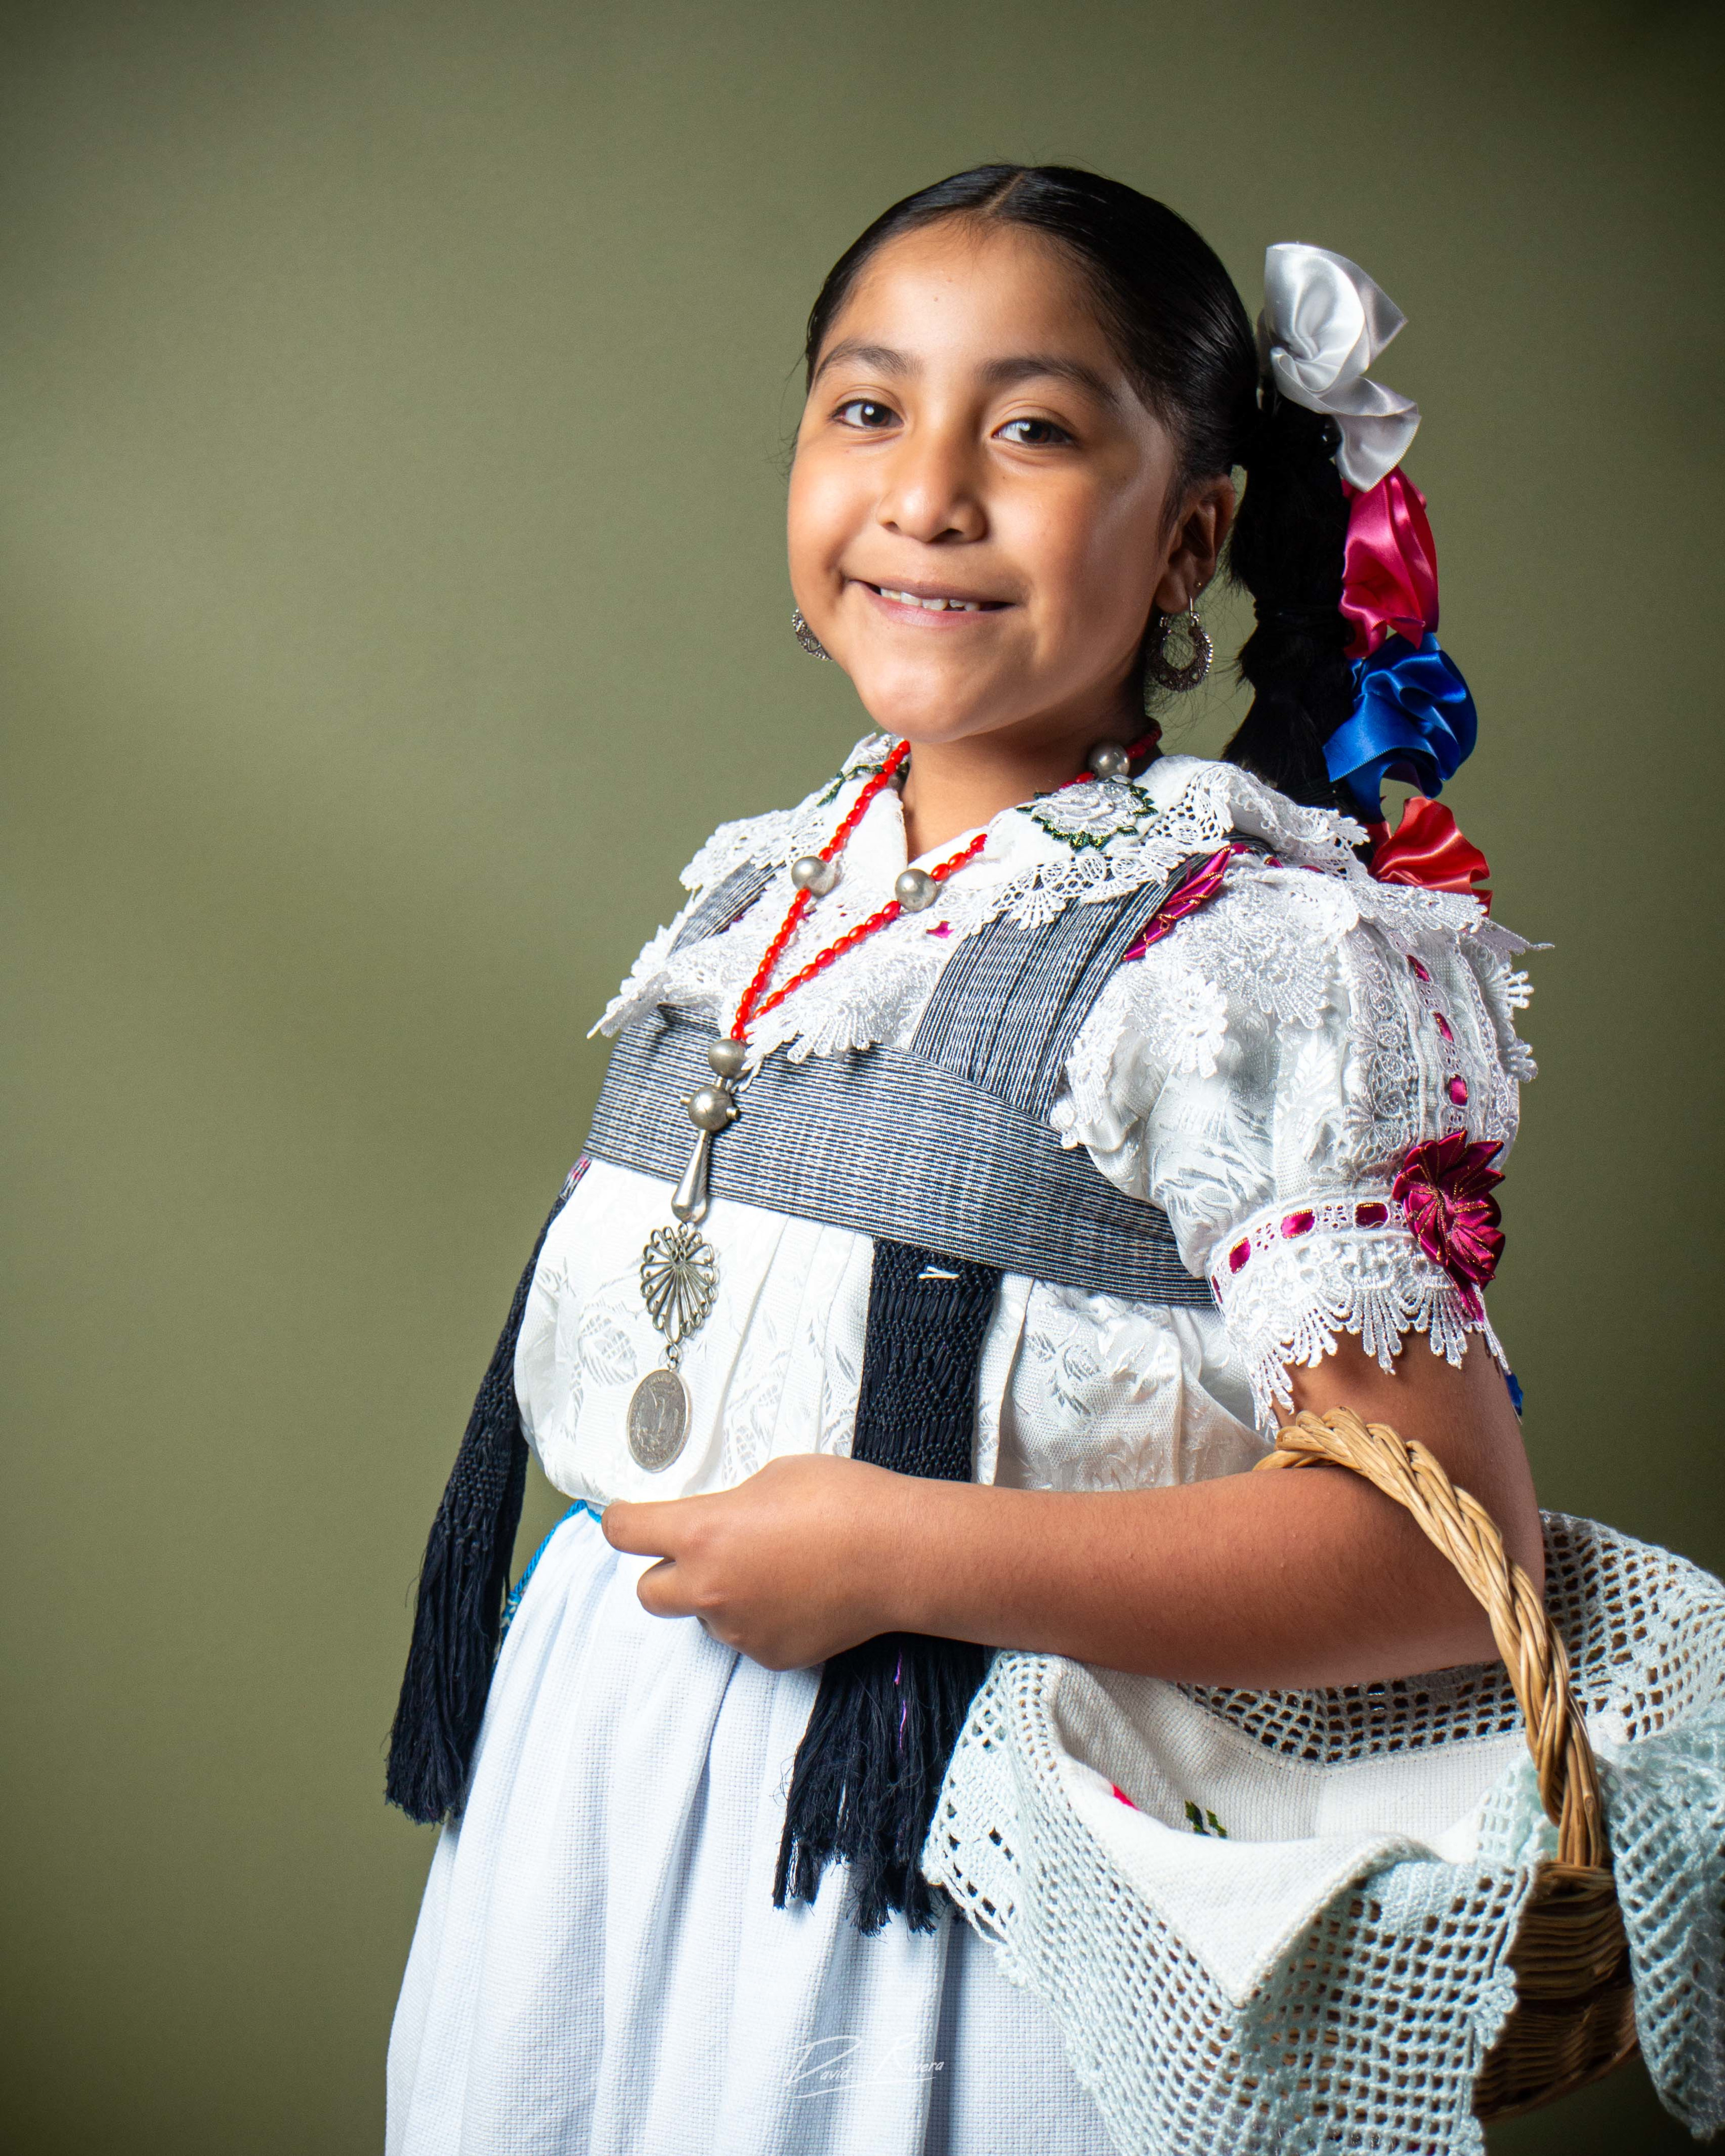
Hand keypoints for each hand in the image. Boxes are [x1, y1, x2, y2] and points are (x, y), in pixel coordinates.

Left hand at [599, 1453, 908, 1670]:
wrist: (898, 1553)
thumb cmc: (842, 1501)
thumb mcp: (772, 1477)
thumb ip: (731, 1504)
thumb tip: (724, 1523)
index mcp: (701, 1532)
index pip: (625, 1532)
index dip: (620, 1521)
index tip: (625, 1518)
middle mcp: (709, 1588)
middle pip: (650, 1592)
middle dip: (667, 1572)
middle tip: (700, 1554)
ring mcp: (739, 1629)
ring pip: (706, 1616)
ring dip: (722, 1596)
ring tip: (775, 1570)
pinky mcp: (771, 1655)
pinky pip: (748, 1637)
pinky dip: (762, 1619)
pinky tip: (799, 1595)